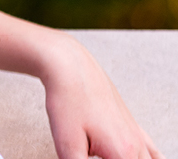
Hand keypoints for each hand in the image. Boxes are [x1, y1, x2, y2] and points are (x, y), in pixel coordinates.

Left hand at [40, 33, 162, 158]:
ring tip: (105, 156)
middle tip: (94, 158)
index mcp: (124, 155)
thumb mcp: (66, 144)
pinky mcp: (134, 129)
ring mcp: (139, 138)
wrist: (71, 68)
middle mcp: (138, 148)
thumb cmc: (68, 102)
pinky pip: (153, 155)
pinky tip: (138, 157)